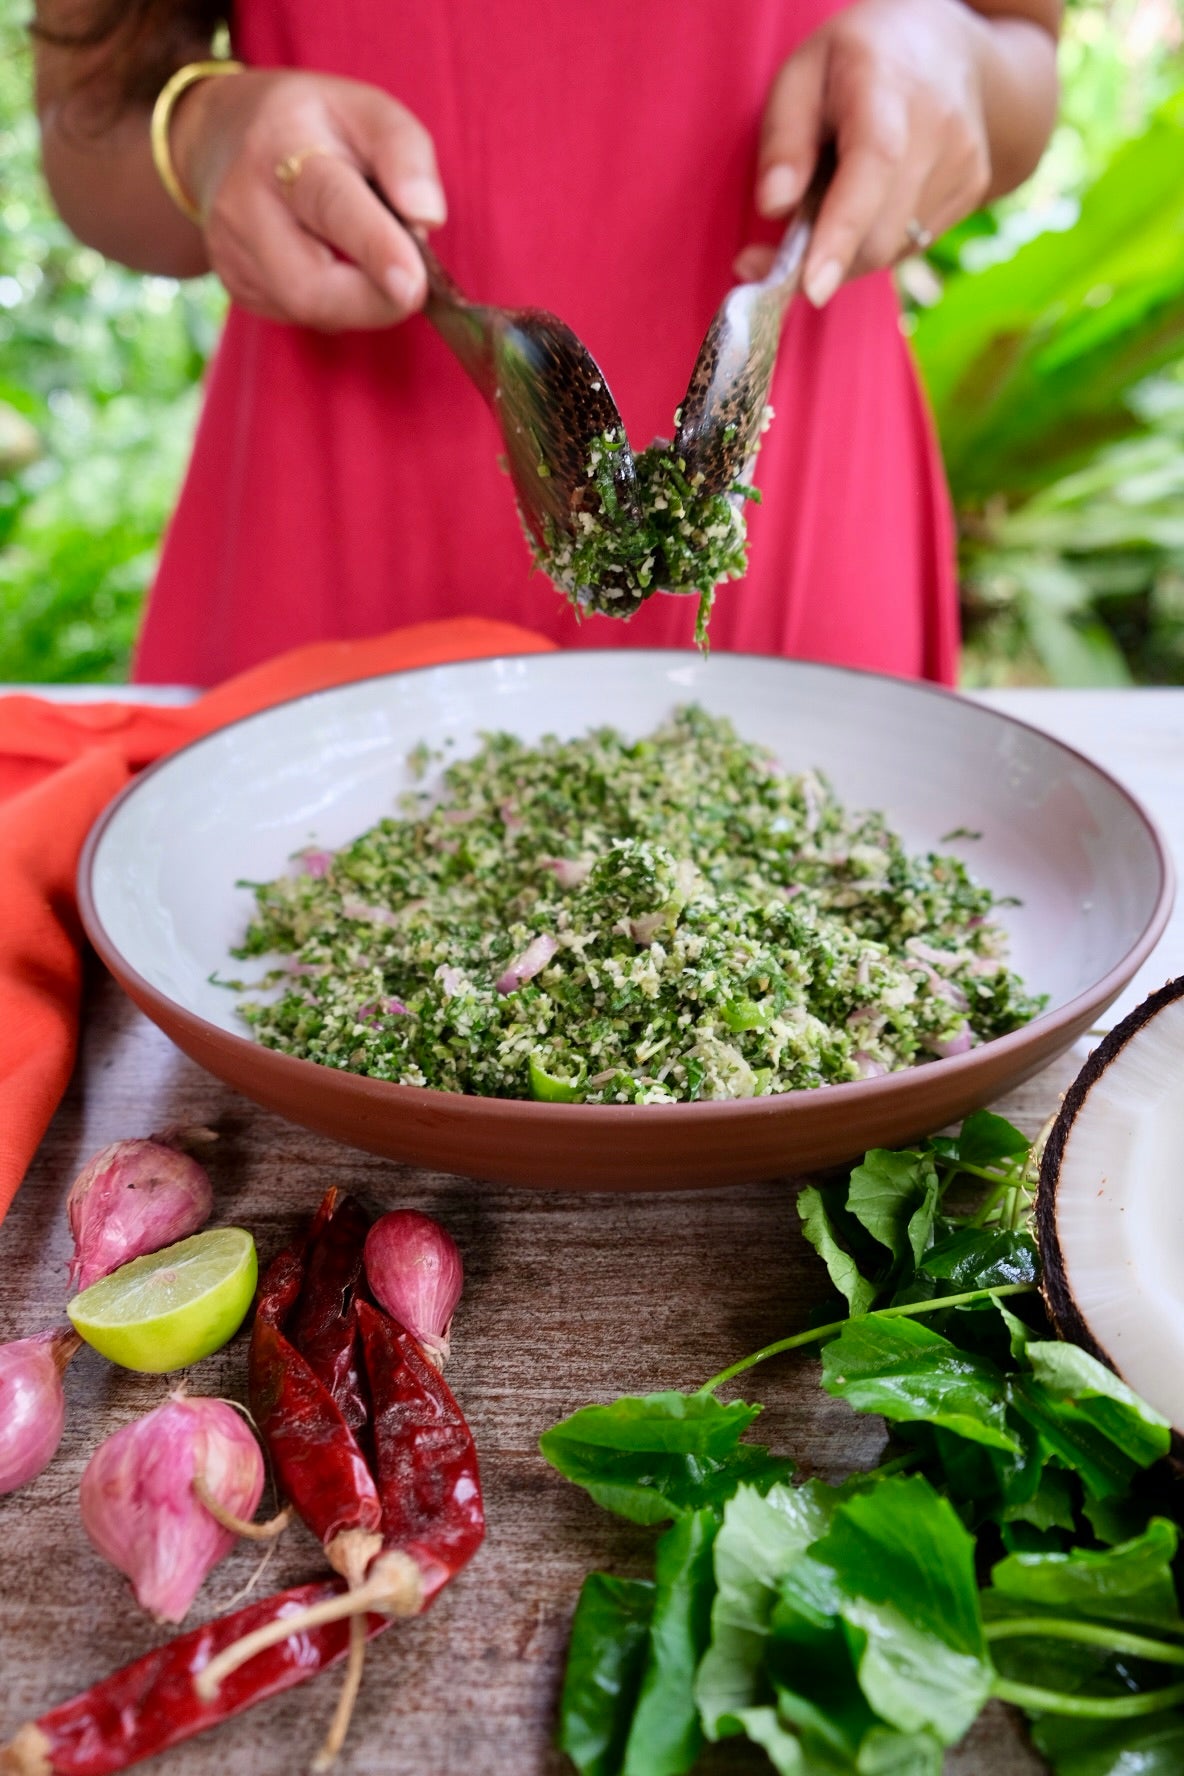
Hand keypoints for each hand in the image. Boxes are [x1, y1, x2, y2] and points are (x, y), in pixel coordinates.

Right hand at [171, 68, 444, 329]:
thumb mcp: (367, 111)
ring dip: (360, 300)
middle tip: (414, 281)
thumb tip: (428, 216)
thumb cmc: (315, 126)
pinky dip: (336, 304)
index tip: (414, 284)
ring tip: (369, 257)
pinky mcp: (236, 287)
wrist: (224, 136)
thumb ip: (405, 154)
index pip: (330, 204)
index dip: (375, 247)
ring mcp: (232, 253)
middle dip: (376, 300)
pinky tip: (334, 266)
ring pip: (310, 311)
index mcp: (282, 147)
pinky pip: (302, 318)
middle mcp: (244, 204)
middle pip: (311, 286)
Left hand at [736, 0, 995, 304]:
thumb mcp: (800, 74)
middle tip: (773, 255)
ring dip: (846, 250)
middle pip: (878, 233)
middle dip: (820, 262)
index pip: (873, 165)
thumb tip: (773, 207)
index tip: (811, 287)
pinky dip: (873, 242)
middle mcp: (939, 125)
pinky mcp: (974, 189)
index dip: (841, 232)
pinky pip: (909, 245)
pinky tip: (868, 200)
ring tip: (832, 197)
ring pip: (890, 250)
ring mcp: (965, 161)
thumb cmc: (856, 61)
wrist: (946, 48)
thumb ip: (783, 139)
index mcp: (887, 85)